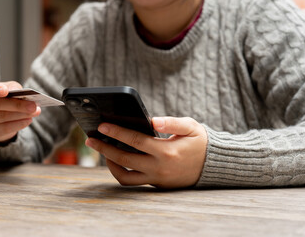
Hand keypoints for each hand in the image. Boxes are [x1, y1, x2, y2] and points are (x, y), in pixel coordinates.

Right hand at [0, 81, 40, 141]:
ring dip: (21, 114)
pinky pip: (5, 129)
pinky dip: (19, 124)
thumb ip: (11, 87)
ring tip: (35, 111)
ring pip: (2, 117)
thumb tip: (19, 92)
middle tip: (33, 105)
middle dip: (17, 105)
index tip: (6, 91)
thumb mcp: (3, 89)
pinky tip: (28, 120)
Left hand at [85, 117, 206, 188]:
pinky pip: (132, 182)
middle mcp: (158, 168)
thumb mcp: (191, 127)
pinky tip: (115, 160)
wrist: (212, 167)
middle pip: (124, 159)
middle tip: (91, 139)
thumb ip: (172, 122)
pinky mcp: (155, 185)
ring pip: (124, 176)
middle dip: (104, 148)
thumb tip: (152, 120)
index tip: (102, 126)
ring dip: (109, 164)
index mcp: (166, 151)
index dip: (117, 133)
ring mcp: (156, 179)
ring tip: (102, 150)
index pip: (135, 141)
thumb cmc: (200, 143)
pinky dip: (120, 171)